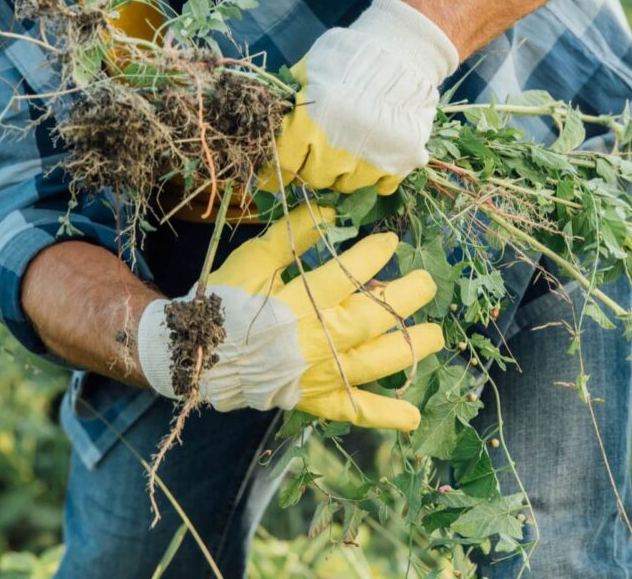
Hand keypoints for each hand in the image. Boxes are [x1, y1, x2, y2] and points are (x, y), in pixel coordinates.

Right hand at [137, 205, 443, 430]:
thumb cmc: (224, 304)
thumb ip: (291, 238)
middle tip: (426, 282)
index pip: (349, 275)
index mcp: (299, 303)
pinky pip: (353, 410)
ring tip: (434, 335)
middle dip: (406, 296)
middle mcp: (317, 341)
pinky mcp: (315, 399)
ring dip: (410, 348)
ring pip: (376, 362)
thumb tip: (331, 214)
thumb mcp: (253, 262)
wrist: (197, 355)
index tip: (390, 241)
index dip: (374, 255)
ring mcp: (320, 374)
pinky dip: (383, 415)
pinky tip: (412, 418)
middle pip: (374, 318)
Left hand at [260, 0, 458, 195]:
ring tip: (346, 151)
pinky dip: (375, 177)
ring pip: (346, 186)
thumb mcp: (309, 70)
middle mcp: (338, 149)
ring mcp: (372, 159)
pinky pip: (382, 186)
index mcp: (311, 123)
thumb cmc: (349, 56)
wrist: (404, 49)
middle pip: (314, 178)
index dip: (278, 168)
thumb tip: (269, 125)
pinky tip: (373, 158)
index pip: (285, 164)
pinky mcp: (401, 161)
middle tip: (317, 151)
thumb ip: (289, 100)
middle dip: (311, 167)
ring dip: (342, 173)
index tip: (278, 170)